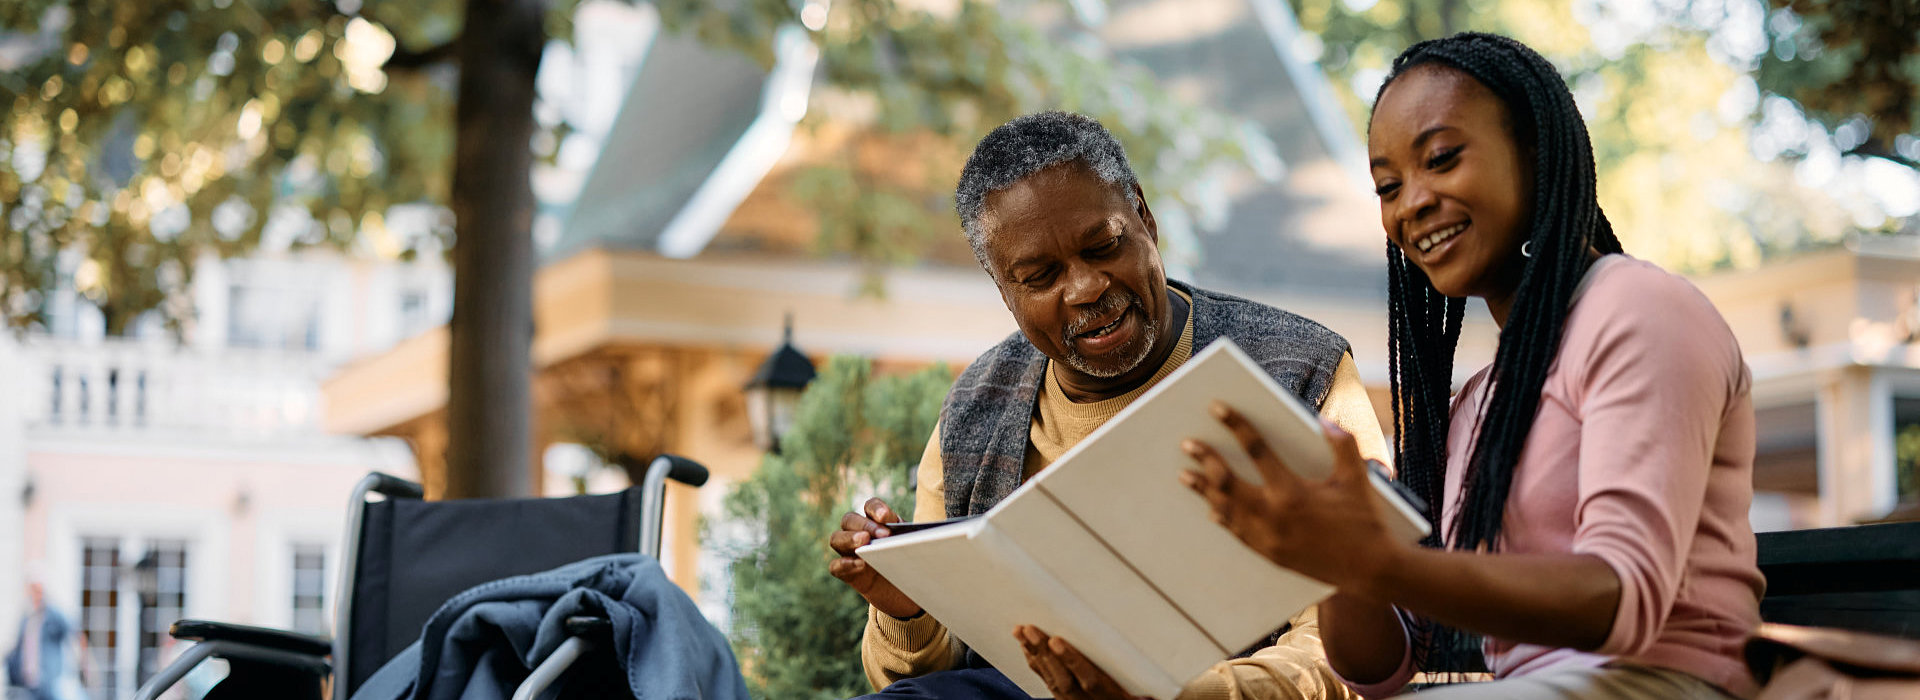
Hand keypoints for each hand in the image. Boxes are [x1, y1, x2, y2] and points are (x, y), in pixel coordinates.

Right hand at [827, 497, 922, 618]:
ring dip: (849, 539)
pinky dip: (844, 564)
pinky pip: (835, 566)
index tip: (887, 517)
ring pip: (836, 539)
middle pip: (849, 519)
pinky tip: (859, 565)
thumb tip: (922, 535)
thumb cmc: (909, 563)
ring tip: (864, 543)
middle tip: (882, 535)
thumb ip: (912, 538)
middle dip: (864, 524)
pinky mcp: (847, 574)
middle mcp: (859, 533)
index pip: (870, 506)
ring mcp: (850, 553)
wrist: (905, 593)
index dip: (876, 508)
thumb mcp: (912, 548)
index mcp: (877, 522)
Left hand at [1014, 626, 1153, 699]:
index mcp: (1111, 695)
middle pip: (1063, 680)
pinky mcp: (1063, 698)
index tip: (1057, 640)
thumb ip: (1134, 673)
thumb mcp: (1139, 687)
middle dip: (1045, 654)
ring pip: (1051, 680)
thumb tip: (1143, 655)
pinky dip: (1034, 662)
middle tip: (1030, 628)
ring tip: (1020, 631)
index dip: (1072, 661)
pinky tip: (1025, 646)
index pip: (1090, 679)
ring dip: (1034, 654)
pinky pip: (1046, 681)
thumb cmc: (1132, 694)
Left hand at [1179, 401, 1403, 593]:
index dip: (1236, 425)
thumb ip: (1342, 445)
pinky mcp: (1270, 555)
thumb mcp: (1358, 478)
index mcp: (1292, 491)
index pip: (1256, 450)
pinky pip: (1238, 533)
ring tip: (1186, 475)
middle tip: (1188, 445)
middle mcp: (1274, 515)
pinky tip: (1213, 509)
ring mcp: (1268, 538)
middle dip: (1206, 460)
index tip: (1216, 408)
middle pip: (1228, 482)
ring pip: (1226, 509)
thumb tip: (1324, 420)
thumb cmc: (1365, 521)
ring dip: (1205, 490)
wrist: (1370, 570)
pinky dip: (1223, 518)